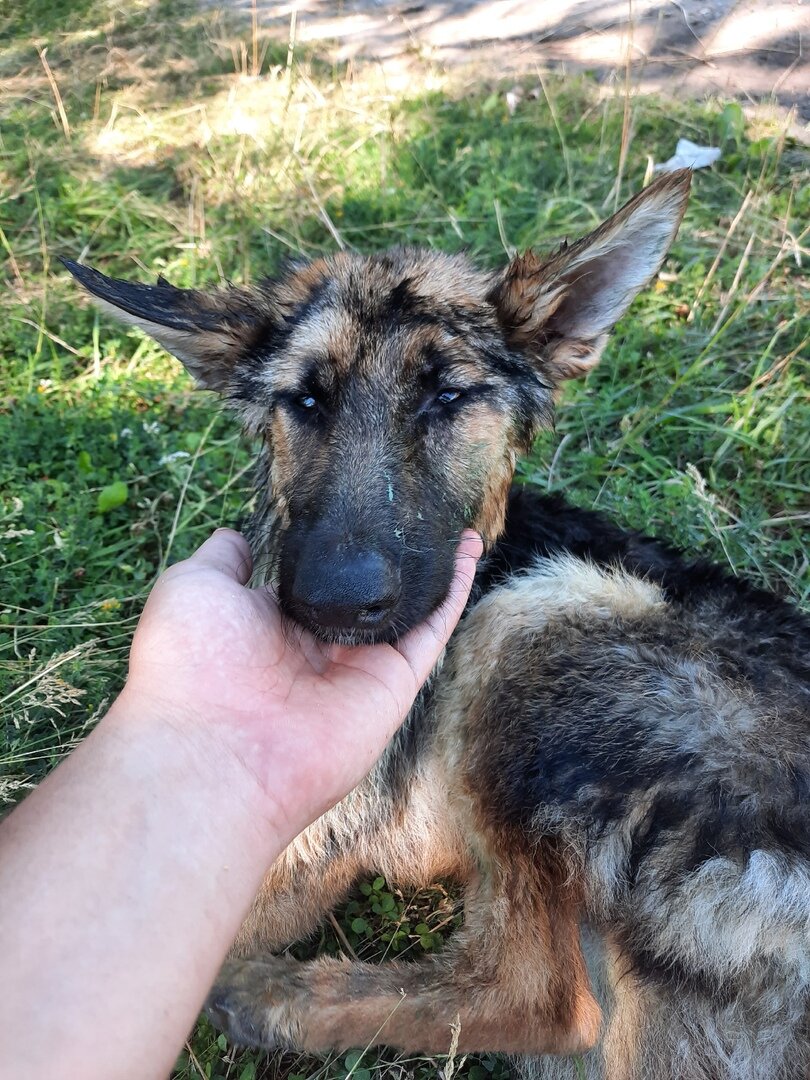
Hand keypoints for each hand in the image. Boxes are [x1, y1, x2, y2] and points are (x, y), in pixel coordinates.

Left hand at [121, 528, 482, 841]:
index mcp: (272, 625)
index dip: (338, 547)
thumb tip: (238, 535)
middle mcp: (318, 647)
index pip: (316, 580)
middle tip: (418, 510)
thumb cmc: (190, 665)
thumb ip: (223, 559)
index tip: (359, 507)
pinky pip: (430, 634)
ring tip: (457, 525)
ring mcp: (358, 668)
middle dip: (392, 558)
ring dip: (435, 569)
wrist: (211, 750)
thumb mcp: (193, 588)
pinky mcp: (391, 686)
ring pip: (408, 610)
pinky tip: (467, 553)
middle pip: (367, 595)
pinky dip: (453, 594)